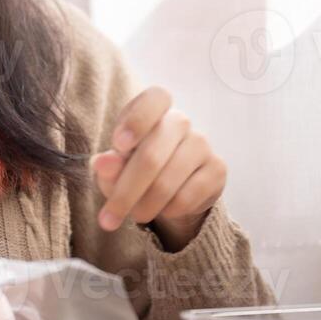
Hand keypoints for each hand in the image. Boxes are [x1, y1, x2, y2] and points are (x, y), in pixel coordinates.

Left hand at [90, 86, 226, 250]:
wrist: (173, 190)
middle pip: (151, 156)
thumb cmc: (135, 169)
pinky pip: (186, 198)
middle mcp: (180, 121)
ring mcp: (202, 144)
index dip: (137, 120)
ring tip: (136, 216)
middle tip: (107, 220)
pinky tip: (163, 210)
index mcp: (153, 110)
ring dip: (144, 208)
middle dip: (125, 193)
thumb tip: (103, 163)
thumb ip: (109, 165)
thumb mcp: (116, 168)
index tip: (118, 145)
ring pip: (166, 183)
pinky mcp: (217, 169)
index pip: (154, 99)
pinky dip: (167, 211)